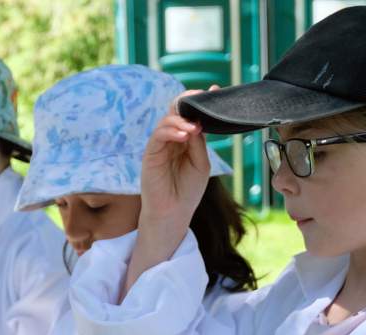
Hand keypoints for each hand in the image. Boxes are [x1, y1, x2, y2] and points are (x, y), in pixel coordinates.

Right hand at [129, 91, 215, 277]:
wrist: (173, 213)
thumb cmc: (187, 191)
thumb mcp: (200, 163)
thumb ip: (198, 143)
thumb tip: (197, 122)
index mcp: (185, 140)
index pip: (191, 115)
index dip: (201, 102)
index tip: (215, 90)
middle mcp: (172, 139)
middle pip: (177, 110)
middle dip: (188, 101)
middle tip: (201, 97)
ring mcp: (160, 145)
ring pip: (167, 119)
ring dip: (181, 119)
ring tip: (193, 127)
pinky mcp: (150, 153)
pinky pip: (158, 135)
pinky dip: (171, 131)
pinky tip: (183, 134)